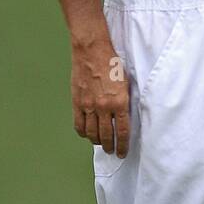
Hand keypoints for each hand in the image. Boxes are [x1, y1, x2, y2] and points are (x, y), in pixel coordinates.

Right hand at [70, 40, 130, 157]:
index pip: (122, 132)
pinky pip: (79, 125)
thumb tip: (126, 116)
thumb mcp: (126, 82)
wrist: (92, 51)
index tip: (122, 152)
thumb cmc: (111, 63)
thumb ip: (125, 101)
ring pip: (91, 133)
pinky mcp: (77, 102)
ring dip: (97, 141)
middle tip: (112, 151)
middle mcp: (104, 107)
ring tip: (101, 144)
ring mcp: (88, 106)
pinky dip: (83, 133)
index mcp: (119, 102)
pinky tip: (87, 134)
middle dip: (110, 146)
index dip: (122, 145)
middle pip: (106, 136)